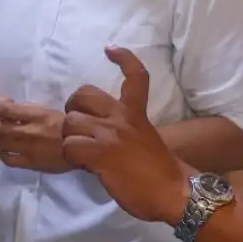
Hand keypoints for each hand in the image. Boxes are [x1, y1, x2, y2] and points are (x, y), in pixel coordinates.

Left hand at [0, 101, 74, 173]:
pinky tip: (3, 150)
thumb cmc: (70, 125)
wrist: (88, 145)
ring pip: (1, 141)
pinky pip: (9, 159)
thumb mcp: (49, 111)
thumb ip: (28, 111)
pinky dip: (2, 153)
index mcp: (35, 113)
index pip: (3, 107)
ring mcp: (28, 147)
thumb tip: (9, 106)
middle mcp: (28, 130)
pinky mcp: (31, 162)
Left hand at [62, 47, 188, 224]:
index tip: (110, 49)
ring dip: (70, 138)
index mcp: (136, 113)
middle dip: (73, 107)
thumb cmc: (162, 172)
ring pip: (70, 121)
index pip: (135, 76)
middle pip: (84, 94)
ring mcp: (109, 135)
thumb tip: (103, 136)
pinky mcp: (100, 154)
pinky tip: (84, 165)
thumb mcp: (146, 139)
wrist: (173, 193)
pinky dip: (71, 156)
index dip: (123, 57)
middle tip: (78, 125)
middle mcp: (122, 118)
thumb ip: (126, 131)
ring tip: (81, 151)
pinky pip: (69, 146)